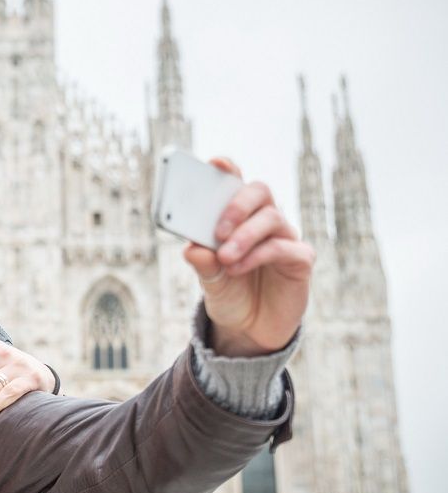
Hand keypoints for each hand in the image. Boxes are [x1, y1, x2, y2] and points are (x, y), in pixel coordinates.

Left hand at [183, 157, 314, 356]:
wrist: (248, 329)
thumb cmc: (229, 293)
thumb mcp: (209, 279)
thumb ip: (202, 262)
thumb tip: (192, 248)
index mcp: (238, 217)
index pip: (235, 183)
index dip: (228, 169)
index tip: (215, 163)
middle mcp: (263, 221)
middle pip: (259, 191)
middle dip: (238, 204)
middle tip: (218, 229)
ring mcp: (284, 237)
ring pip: (271, 218)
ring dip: (244, 236)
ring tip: (225, 257)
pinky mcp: (300, 260)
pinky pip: (283, 247)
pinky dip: (258, 255)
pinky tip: (237, 269)